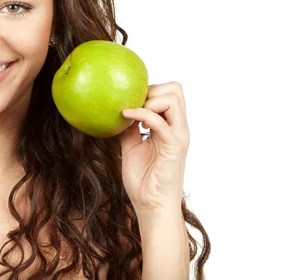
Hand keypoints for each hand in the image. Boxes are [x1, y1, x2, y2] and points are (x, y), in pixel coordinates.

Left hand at [118, 81, 189, 213]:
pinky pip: (160, 121)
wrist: (150, 206)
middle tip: (131, 104)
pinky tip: (126, 116)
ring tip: (131, 112)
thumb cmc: (142, 179)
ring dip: (148, 99)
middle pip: (175, 89)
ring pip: (173, 98)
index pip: (170, 92)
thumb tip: (116, 110)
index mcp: (170, 126)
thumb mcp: (130, 145)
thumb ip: (128, 127)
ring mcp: (178, 136)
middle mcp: (178, 128)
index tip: (129, 101)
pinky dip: (142, 113)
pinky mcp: (173, 147)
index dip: (149, 90)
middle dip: (150, 89)